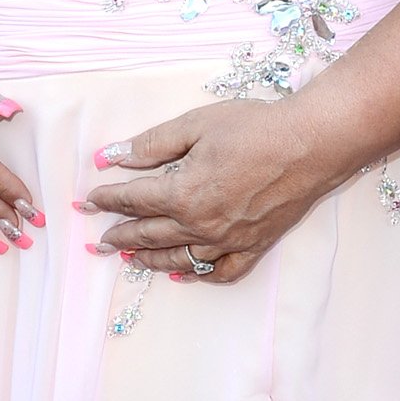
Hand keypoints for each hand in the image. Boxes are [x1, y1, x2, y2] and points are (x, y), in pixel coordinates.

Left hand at [77, 97, 335, 284]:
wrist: (313, 144)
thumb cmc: (256, 128)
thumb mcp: (196, 125)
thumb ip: (151, 144)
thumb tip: (111, 157)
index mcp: (183, 194)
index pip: (133, 201)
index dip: (106, 200)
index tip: (87, 201)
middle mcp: (202, 225)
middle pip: (149, 235)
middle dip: (118, 237)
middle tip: (97, 242)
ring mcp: (228, 240)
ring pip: (179, 258)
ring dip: (149, 259)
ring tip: (129, 259)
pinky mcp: (254, 245)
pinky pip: (221, 271)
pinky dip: (198, 275)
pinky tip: (184, 272)